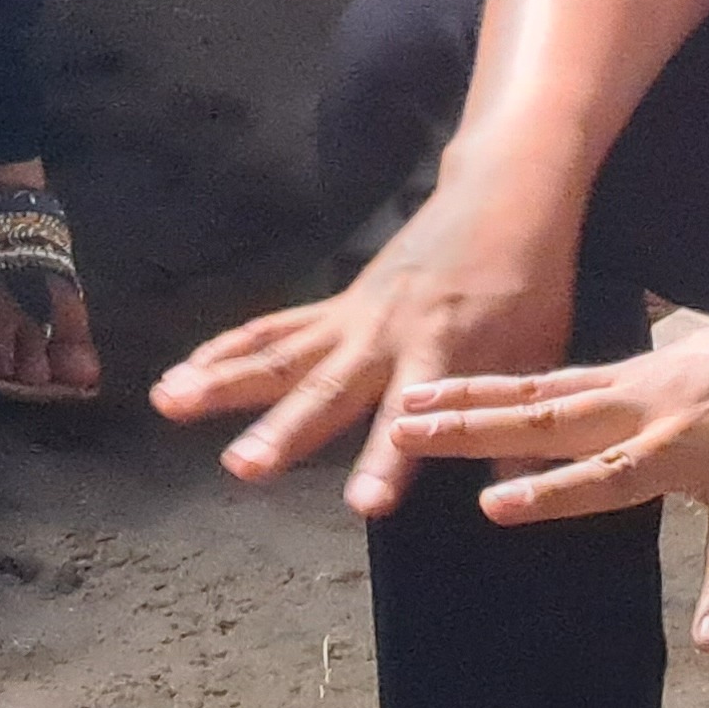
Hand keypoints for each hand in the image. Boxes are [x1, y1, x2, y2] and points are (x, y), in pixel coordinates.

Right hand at [149, 206, 576, 517]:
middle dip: (283, 430)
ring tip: (169, 402)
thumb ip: (511, 426)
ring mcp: (351, 320)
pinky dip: (226, 349)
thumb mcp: (539, 358)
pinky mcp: (332, 309)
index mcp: (443, 353)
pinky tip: (181, 372)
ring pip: (280, 353)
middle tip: (241, 467)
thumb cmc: (528, 288)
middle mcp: (385, 337)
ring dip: (223, 380)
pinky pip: (271, 330)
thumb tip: (511, 495)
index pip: (415, 416)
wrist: (503, 202)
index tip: (364, 505)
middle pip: (328, 389)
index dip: (389, 461)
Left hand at [380, 291, 708, 646]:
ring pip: (616, 470)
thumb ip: (645, 394)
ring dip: (556, 490)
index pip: (539, 387)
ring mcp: (702, 444)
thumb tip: (605, 407)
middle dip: (473, 428)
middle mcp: (655, 409)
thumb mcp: (694, 367)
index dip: (471, 393)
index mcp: (638, 384)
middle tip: (405, 433)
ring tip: (498, 510)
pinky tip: (707, 639)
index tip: (408, 396)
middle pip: (548, 419)